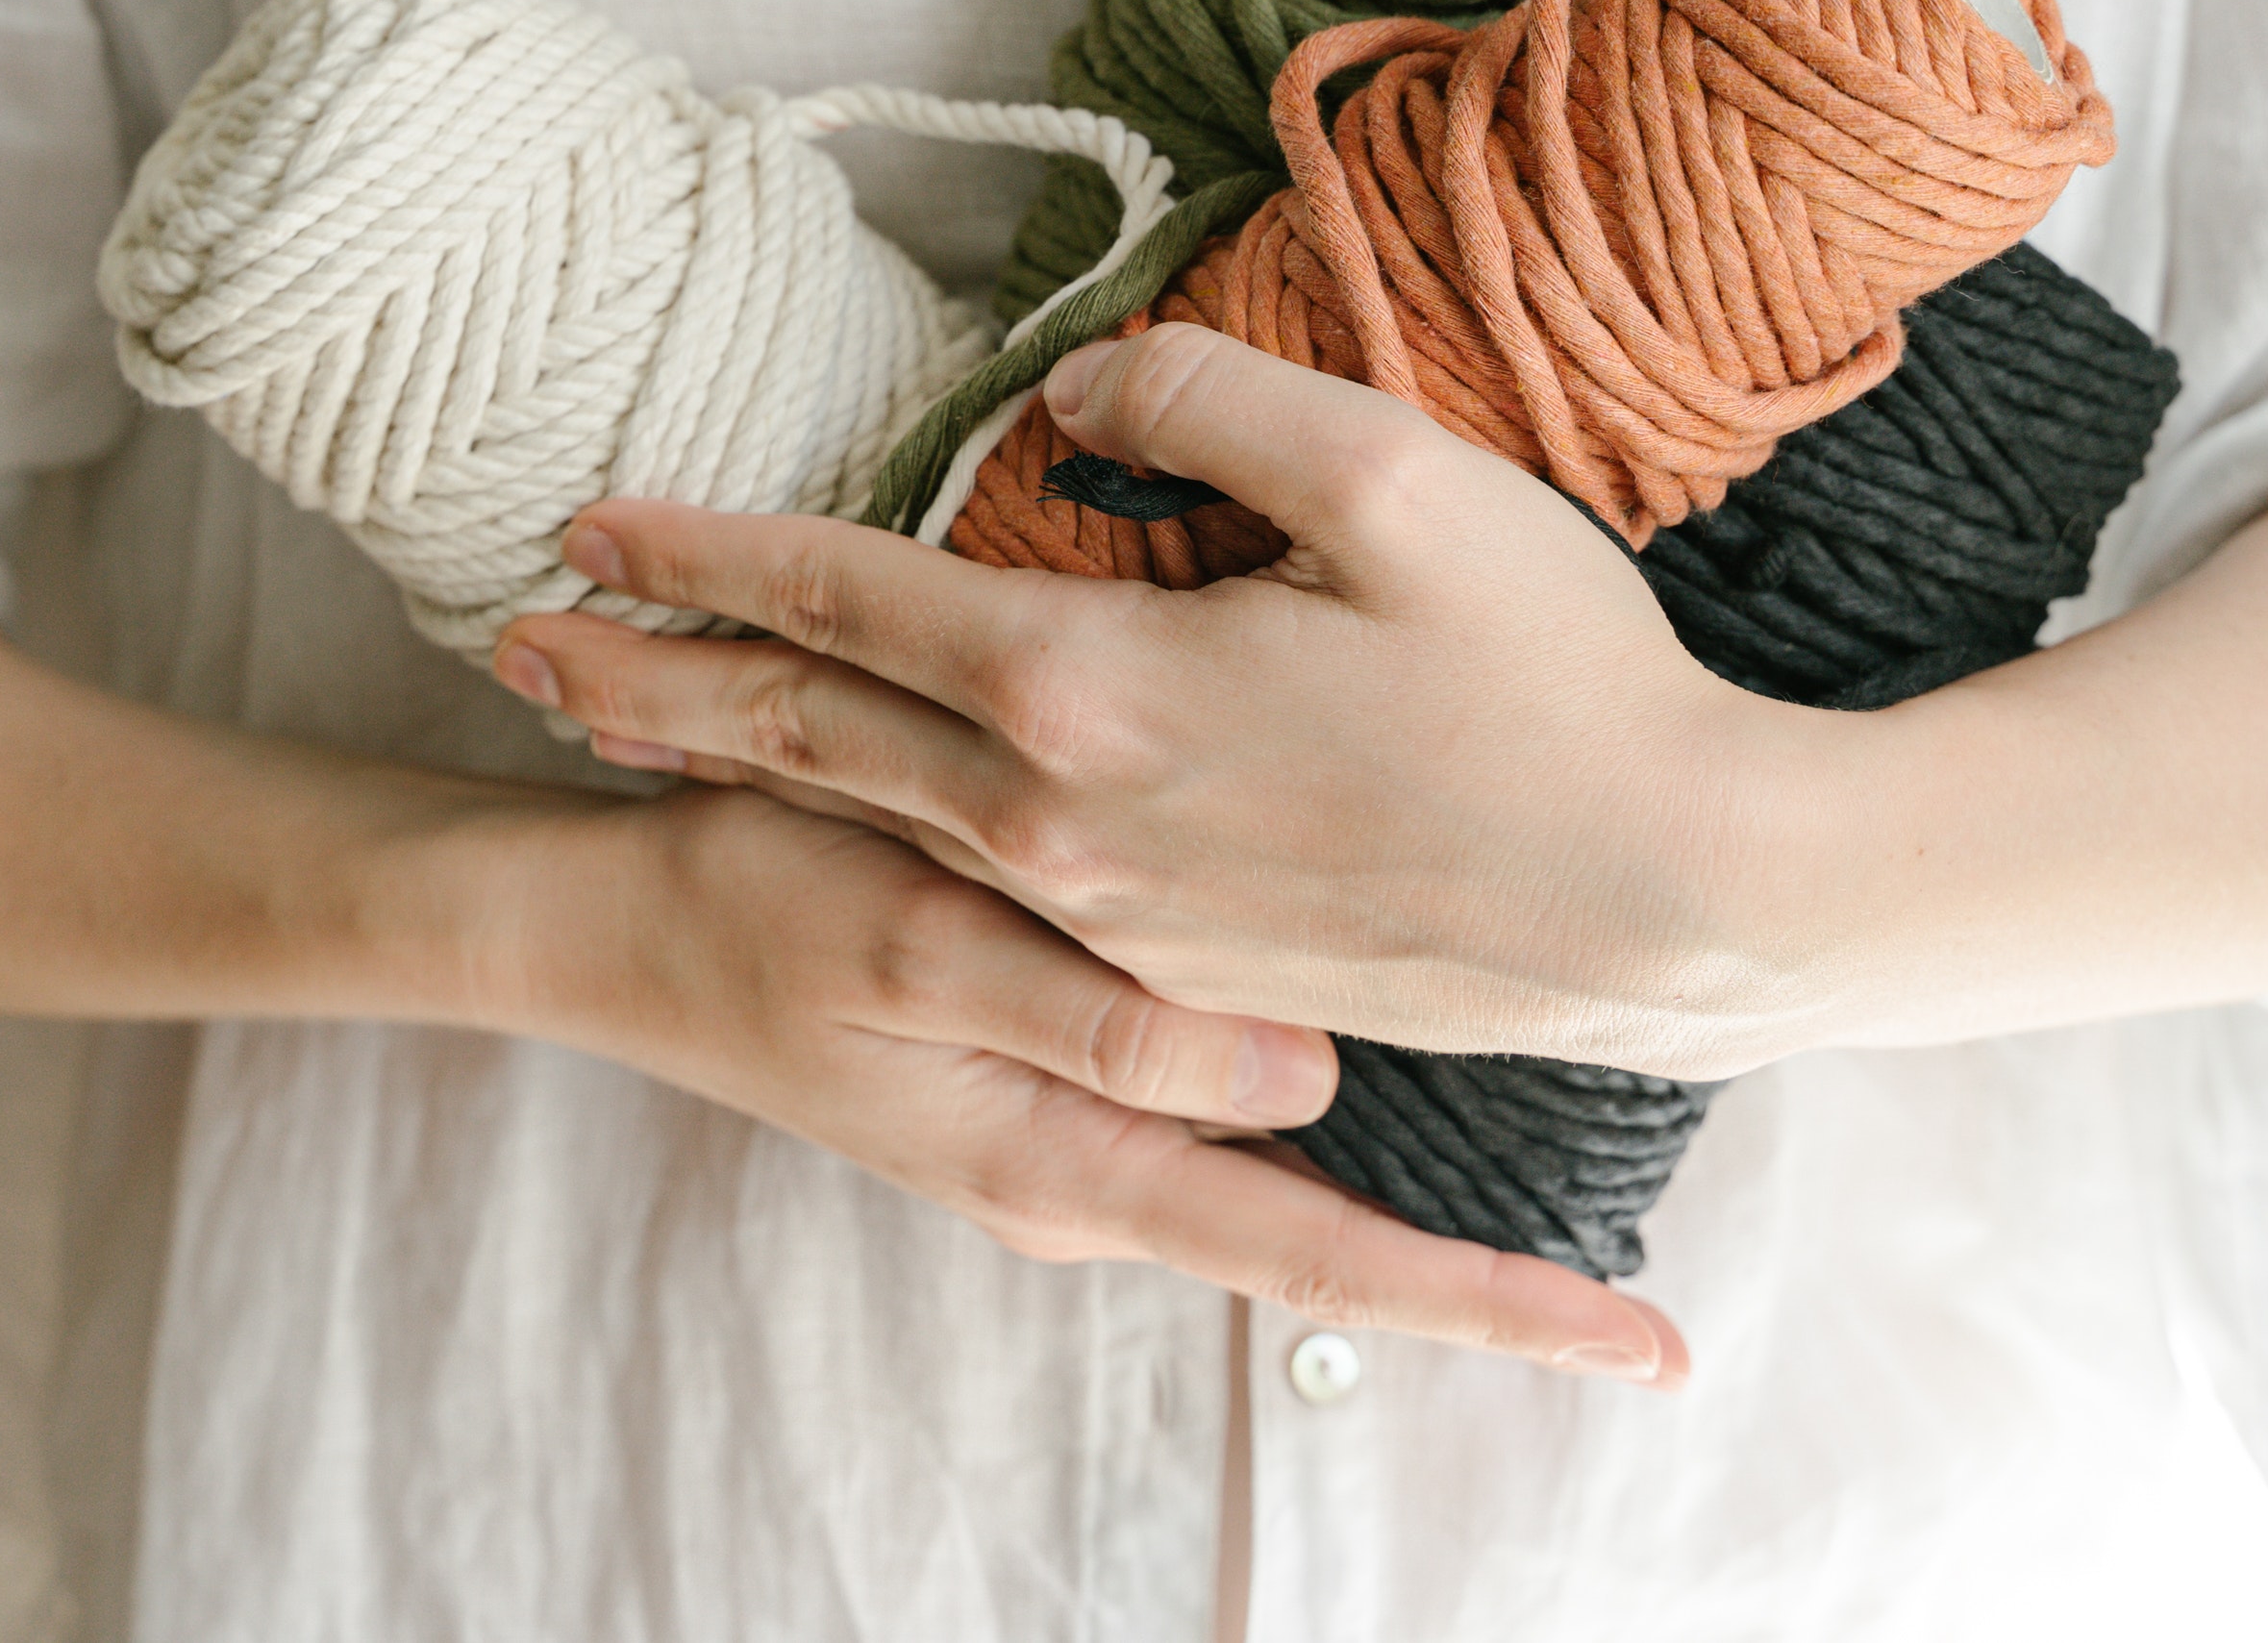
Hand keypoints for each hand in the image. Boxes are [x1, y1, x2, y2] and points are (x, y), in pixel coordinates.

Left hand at [491, 324, 1823, 1078]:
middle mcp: (1060, 822)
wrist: (1676, 903)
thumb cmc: (1554, 680)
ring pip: (873, 823)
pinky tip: (845, 824)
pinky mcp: (1175, 968)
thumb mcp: (1388, 478)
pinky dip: (867, 843)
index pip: (841, 601)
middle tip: (511, 652)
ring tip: (625, 737)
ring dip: (735, 768)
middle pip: (805, 734)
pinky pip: (973, 889)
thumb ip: (1196, 401)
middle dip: (649, 684)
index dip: (703, 552)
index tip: (584, 520)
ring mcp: (1109, 917)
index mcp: (1091, 689)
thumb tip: (1059, 395)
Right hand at [513, 782, 1686, 1379]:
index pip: (1320, 1264)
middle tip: (1652, 1323)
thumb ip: (1091, 1019)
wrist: (615, 928)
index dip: (1483, 1308)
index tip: (1637, 1350)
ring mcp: (1079, 1133)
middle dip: (1484, 1286)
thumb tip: (1295, 1079)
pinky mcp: (1061, 1073)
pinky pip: (1224, 1122)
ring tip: (1578, 1243)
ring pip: (1289, 1190)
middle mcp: (1096, 1177)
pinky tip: (1405, 1088)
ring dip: (1422, 1220)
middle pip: (1330, 1254)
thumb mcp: (910, 952)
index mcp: (1075, 1166)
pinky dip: (1327, 1129)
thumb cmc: (752, 916)